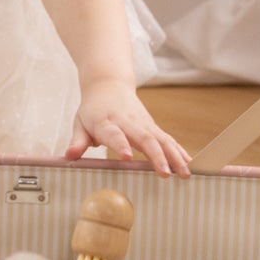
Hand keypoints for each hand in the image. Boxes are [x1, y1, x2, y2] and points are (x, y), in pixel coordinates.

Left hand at [67, 80, 191, 177]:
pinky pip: (168, 139)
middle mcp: (128, 122)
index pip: (114, 134)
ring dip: (175, 156)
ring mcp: (143, 123)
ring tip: (185, 174)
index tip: (126, 157)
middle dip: (157, 156)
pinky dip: (180, 151)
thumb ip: (77, 141)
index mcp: (107, 122)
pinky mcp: (152, 126)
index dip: (120, 144)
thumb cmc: (92, 110)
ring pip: (161, 139)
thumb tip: (69, 156)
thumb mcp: (80, 123)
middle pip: (144, 138)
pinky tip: (190, 163)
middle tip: (166, 174)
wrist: (109, 85)